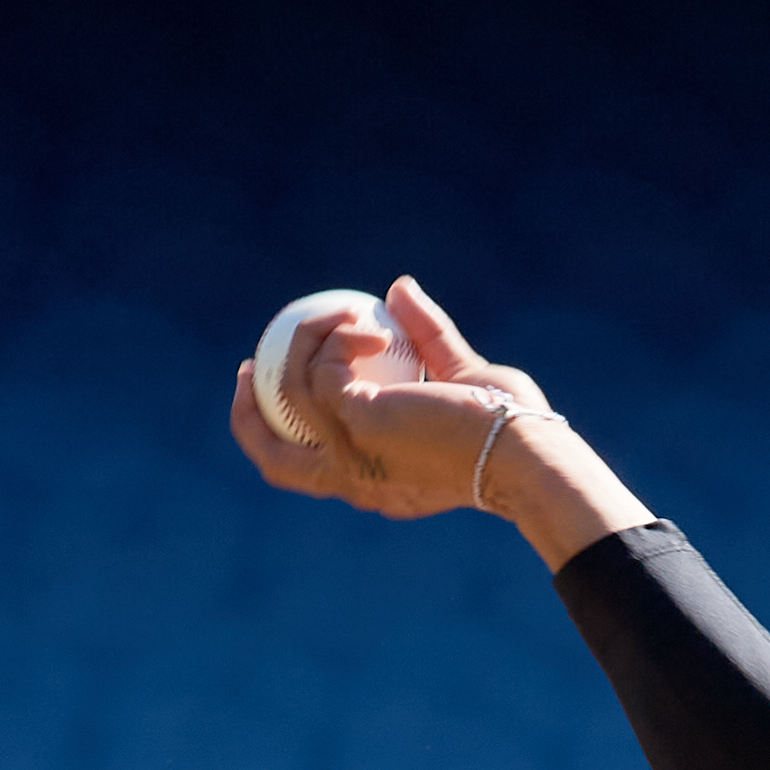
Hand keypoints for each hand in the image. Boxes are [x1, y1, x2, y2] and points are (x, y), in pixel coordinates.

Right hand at [227, 275, 546, 519]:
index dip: (286, 430)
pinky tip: (366, 325)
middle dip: (246, 415)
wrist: (524, 452)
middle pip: (272, 462)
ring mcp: (348, 457)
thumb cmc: (510, 427)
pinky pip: (318, 371)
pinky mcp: (353, 424)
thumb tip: (399, 289)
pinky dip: (333, 338)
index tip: (286, 382)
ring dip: (304, 343)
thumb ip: (430, 335)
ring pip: (287, 397)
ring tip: (342, 315)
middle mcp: (354, 481)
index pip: (313, 468)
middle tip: (251, 364)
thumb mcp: (462, 376)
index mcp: (376, 481)